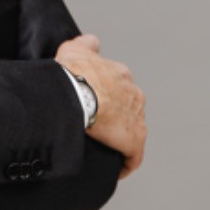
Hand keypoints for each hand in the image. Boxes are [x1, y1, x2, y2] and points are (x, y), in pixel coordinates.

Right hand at [56, 34, 146, 179]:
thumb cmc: (73, 72)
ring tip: (102, 148)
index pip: (118, 86)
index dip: (106, 95)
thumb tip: (93, 40)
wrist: (76, 95)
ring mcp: (136, 119)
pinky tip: (113, 168)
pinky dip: (124, 163)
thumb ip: (85, 43)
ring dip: (120, 139)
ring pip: (132, 131)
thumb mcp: (74, 49)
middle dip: (115, 116)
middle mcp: (134, 94)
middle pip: (128, 108)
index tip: (94, 102)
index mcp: (121, 74)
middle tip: (95, 124)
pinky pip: (132, 157)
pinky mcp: (134, 142)